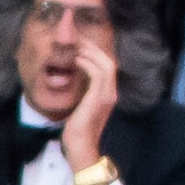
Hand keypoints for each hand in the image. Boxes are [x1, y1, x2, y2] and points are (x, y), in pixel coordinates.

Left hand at [60, 39, 119, 168]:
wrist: (80, 146)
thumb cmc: (77, 130)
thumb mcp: (81, 107)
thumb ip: (83, 94)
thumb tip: (73, 80)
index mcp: (108, 94)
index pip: (107, 67)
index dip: (96, 54)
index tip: (82, 44)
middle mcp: (111, 93)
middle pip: (109, 62)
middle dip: (94, 48)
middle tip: (79, 39)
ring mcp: (107, 95)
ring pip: (106, 65)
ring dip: (91, 53)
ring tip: (77, 45)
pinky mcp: (99, 98)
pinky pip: (97, 73)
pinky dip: (88, 63)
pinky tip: (77, 59)